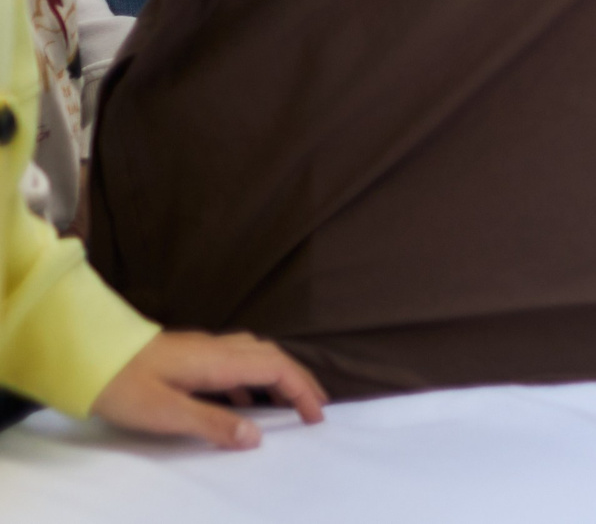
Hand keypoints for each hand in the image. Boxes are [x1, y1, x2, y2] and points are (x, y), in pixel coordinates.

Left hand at [91, 330, 327, 448]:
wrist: (87, 357)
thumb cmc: (124, 386)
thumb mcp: (167, 413)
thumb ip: (213, 423)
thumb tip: (256, 438)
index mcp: (219, 361)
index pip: (276, 369)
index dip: (302, 390)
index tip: (317, 416)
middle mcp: (218, 349)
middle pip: (273, 357)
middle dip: (299, 380)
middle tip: (315, 407)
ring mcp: (203, 349)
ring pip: (256, 355)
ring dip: (278, 376)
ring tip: (288, 403)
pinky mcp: (189, 356)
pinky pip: (236, 361)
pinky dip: (252, 378)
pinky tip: (243, 400)